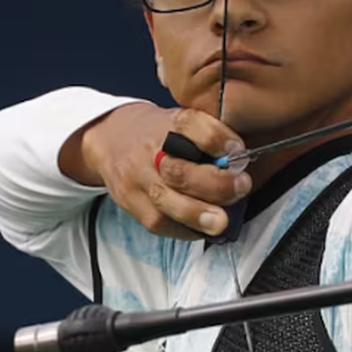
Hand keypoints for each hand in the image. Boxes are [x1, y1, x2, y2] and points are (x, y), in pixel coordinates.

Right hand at [62, 103, 249, 238]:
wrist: (112, 139)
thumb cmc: (159, 134)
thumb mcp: (184, 122)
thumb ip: (212, 139)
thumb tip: (239, 163)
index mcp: (169, 123)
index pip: (191, 125)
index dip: (218, 140)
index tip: (238, 152)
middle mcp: (150, 150)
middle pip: (179, 171)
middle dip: (215, 186)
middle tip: (240, 189)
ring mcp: (138, 178)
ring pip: (166, 203)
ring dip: (198, 215)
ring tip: (220, 222)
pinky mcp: (131, 202)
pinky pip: (159, 223)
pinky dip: (185, 229)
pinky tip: (201, 228)